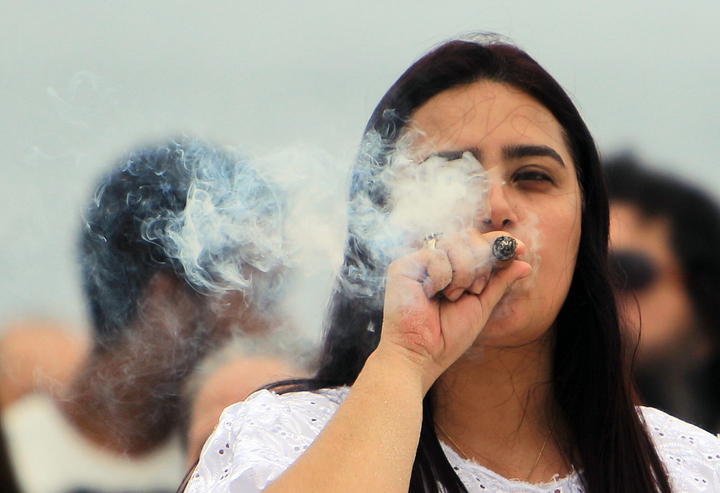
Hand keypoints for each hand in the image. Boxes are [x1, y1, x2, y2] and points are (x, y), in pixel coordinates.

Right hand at [375, 230, 531, 391]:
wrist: (421, 354)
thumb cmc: (447, 337)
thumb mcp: (482, 306)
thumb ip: (500, 282)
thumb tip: (525, 263)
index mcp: (454, 269)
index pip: (478, 243)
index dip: (499, 242)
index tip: (522, 249)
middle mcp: (437, 262)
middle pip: (469, 237)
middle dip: (480, 262)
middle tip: (475, 289)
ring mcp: (420, 262)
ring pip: (454, 243)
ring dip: (463, 272)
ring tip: (452, 296)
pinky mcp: (403, 265)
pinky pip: (435, 255)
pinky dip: (441, 277)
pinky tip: (430, 295)